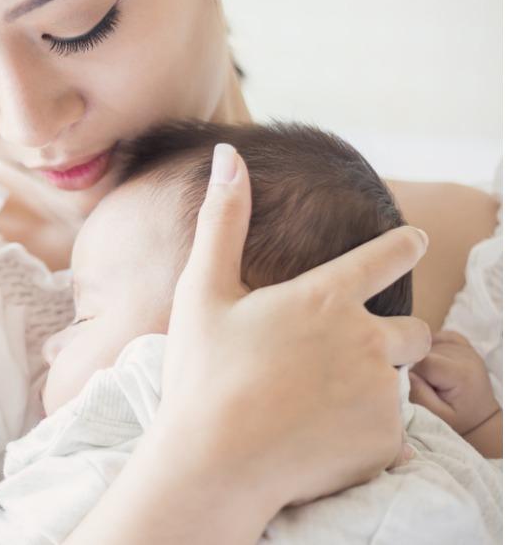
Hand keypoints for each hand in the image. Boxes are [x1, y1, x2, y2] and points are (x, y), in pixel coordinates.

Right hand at [159, 144, 431, 509]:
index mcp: (326, 298)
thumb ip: (222, 220)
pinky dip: (358, 435)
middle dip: (389, 339)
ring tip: (311, 407)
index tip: (415, 241)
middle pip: (413, 331)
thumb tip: (227, 154)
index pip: (389, 256)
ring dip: (367, 389)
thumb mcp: (203, 290)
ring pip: (396, 384)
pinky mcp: (384, 442)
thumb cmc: (203, 374)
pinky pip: (386, 433)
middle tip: (337, 358)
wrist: (214, 464)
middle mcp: (367, 341)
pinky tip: (314, 439)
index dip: (404, 245)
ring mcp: (381, 395)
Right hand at [409, 330, 499, 434]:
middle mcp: (465, 355)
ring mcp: (466, 348)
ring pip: (429, 342)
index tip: (410, 384)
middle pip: (424, 350)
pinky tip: (430, 359)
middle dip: (415, 365)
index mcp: (460, 373)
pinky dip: (430, 345)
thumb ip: (418, 393)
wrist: (482, 417)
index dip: (409, 370)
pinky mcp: (464, 345)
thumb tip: (401, 372)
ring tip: (427, 374)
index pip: (422, 360)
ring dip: (422, 356)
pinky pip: (440, 336)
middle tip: (420, 383)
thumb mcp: (436, 414)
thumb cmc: (458, 419)